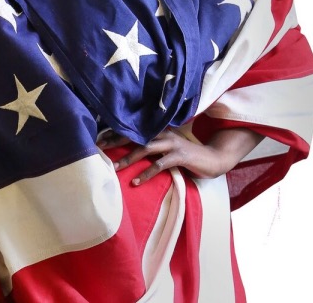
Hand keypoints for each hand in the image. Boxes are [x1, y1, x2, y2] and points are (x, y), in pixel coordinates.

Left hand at [97, 126, 262, 186]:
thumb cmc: (187, 156)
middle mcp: (164, 133)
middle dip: (116, 141)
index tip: (98, 139)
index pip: (134, 129)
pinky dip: (147, 173)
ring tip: (113, 167)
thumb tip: (130, 153)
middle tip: (98, 148)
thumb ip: (152, 148)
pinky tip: (137, 182)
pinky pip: (160, 164)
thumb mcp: (167, 149)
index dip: (116, 133)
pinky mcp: (180, 156)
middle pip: (136, 134)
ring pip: (145, 148)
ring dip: (128, 158)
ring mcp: (172, 143)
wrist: (213, 159)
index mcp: (158, 129)